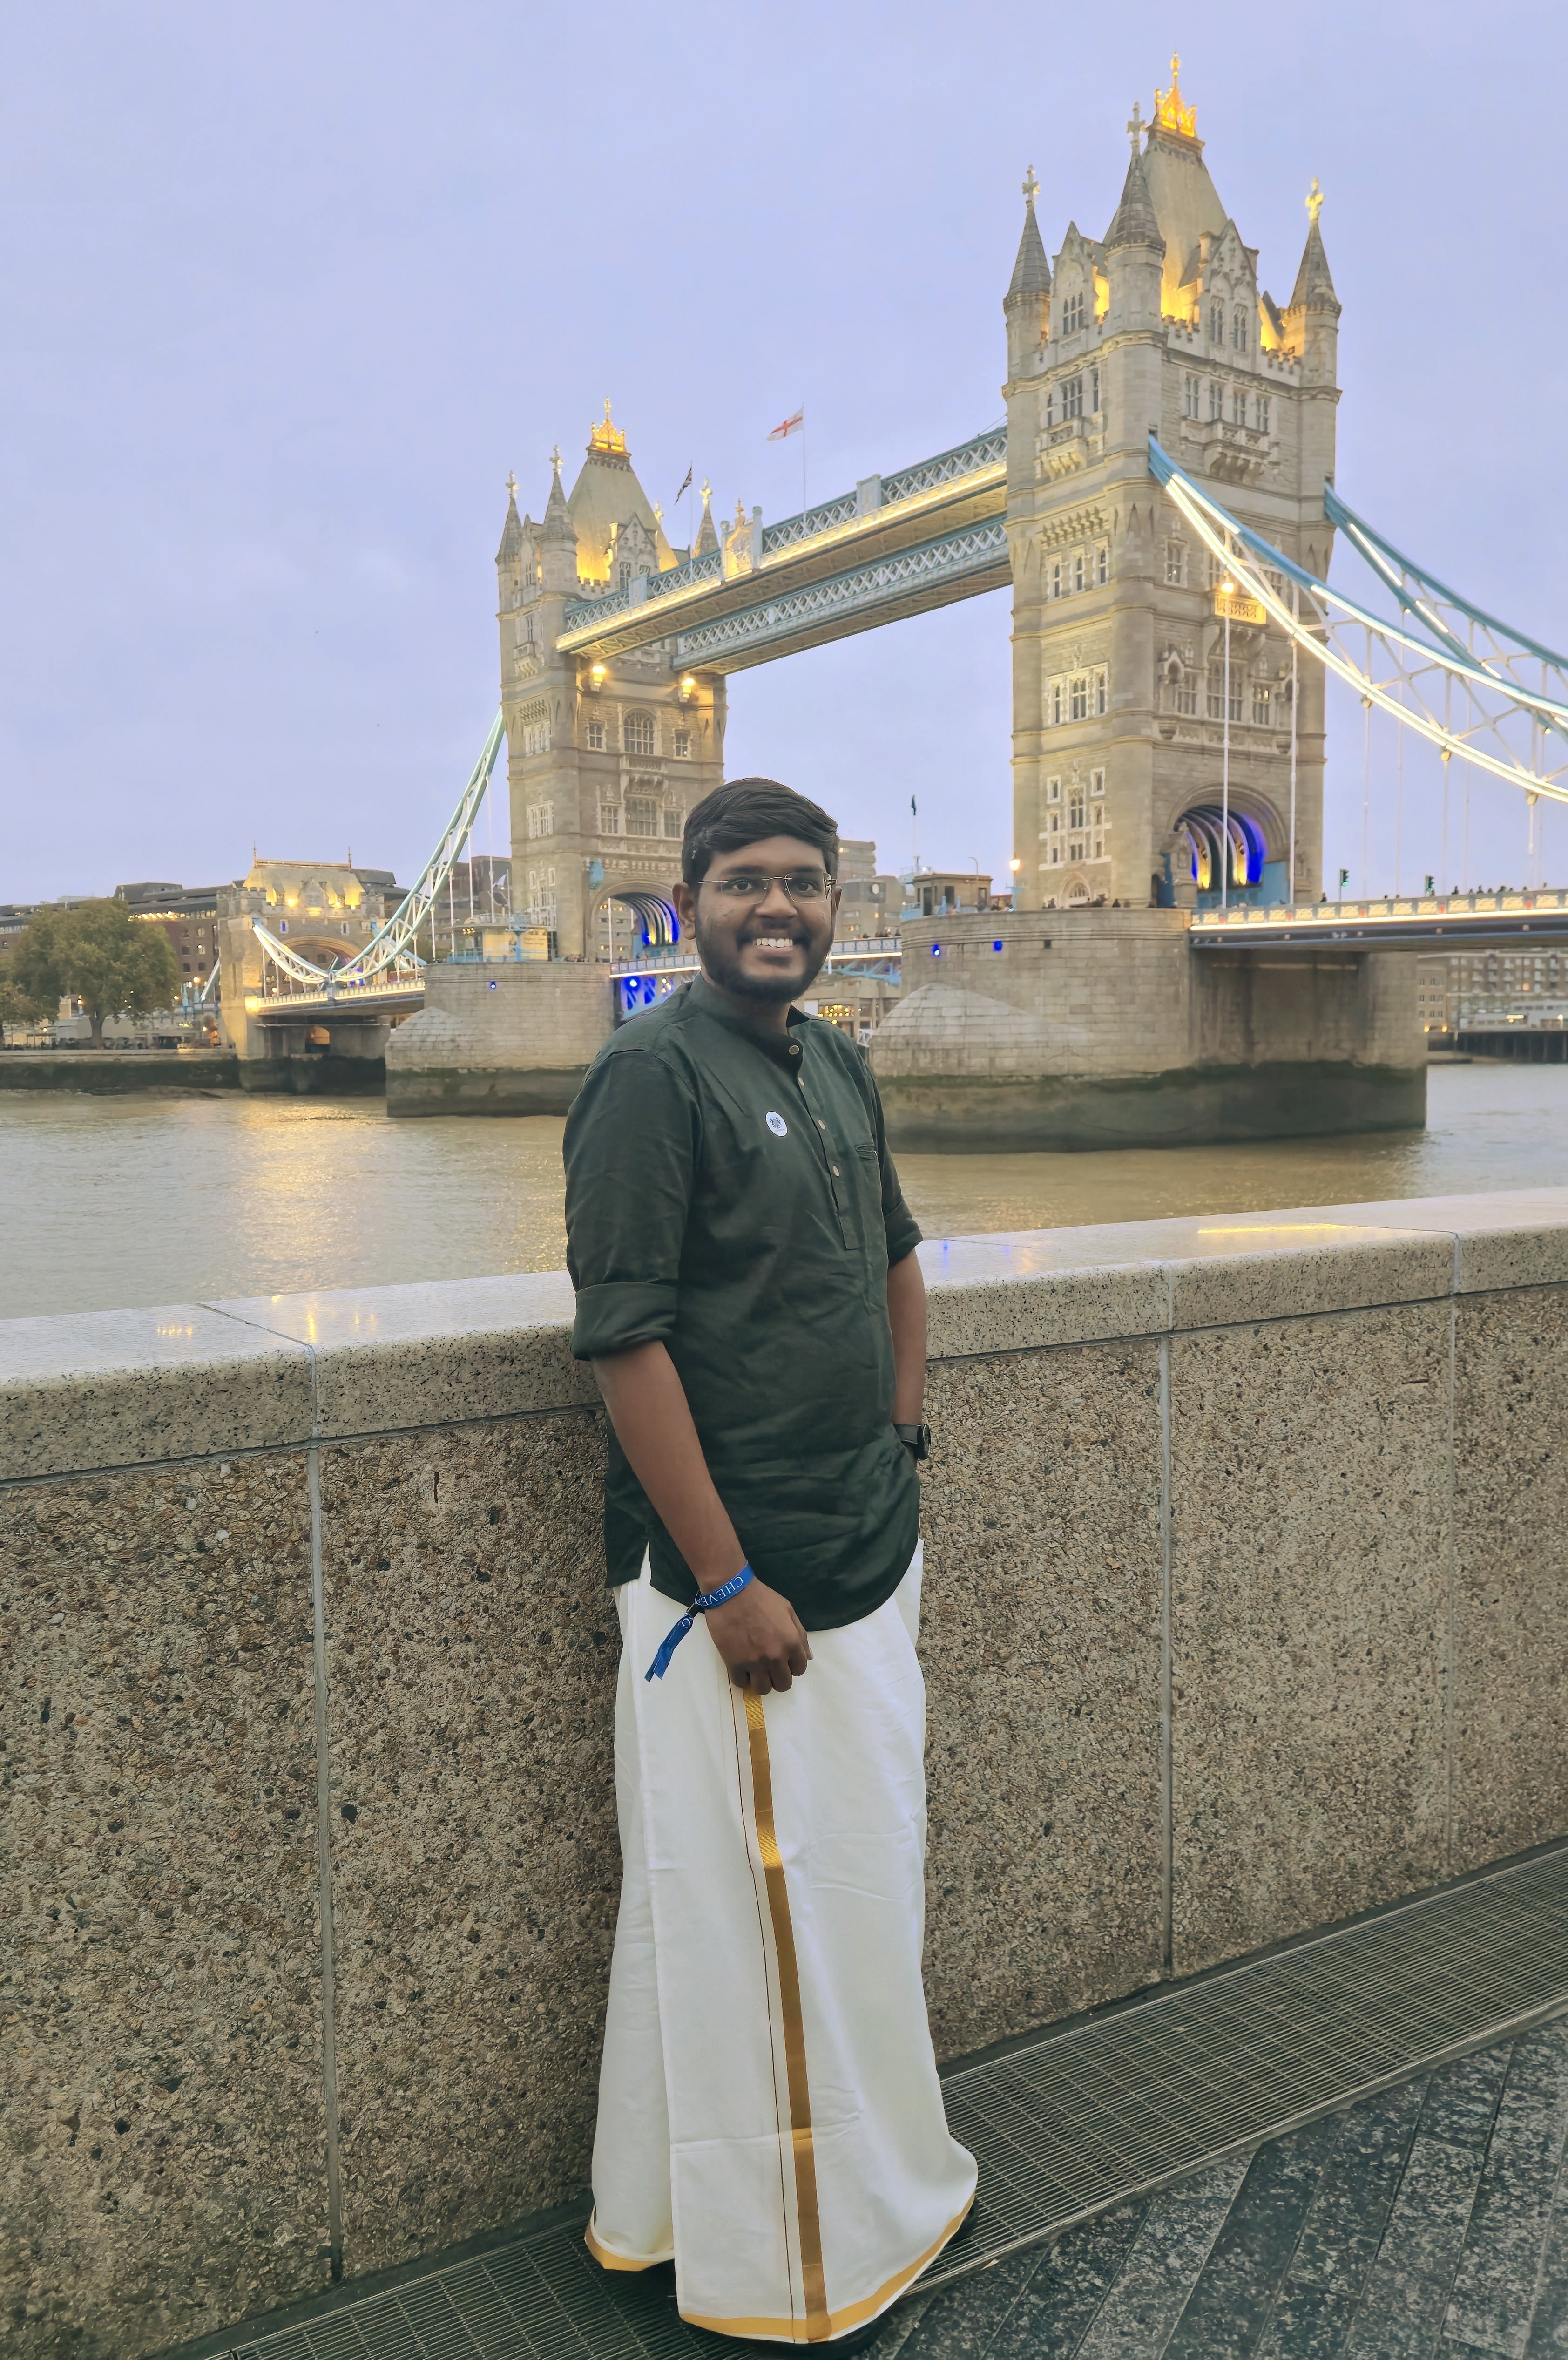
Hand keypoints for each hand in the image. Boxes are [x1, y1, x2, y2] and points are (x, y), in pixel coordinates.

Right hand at [702, 1576, 812, 1692]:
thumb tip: (807, 1657)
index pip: (800, 1670)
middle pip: (783, 1685)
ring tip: (754, 1669)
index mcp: (791, 1643)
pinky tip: (740, 1665)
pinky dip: (742, 1677)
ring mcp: (755, 1662)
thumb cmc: (761, 1597)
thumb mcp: (787, 1610)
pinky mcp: (734, 1664)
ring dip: (760, 1681)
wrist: (731, 1591)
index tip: (783, 1659)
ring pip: (763, 1689)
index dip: (792, 1665)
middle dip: (777, 1677)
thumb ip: (800, 1635)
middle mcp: (776, 1657)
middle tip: (768, 1666)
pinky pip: (741, 1683)